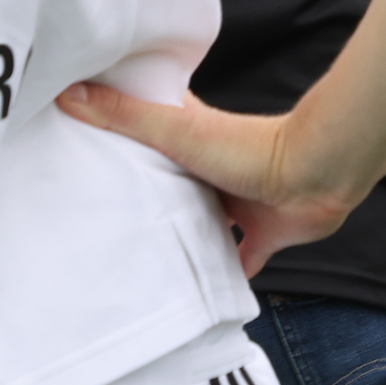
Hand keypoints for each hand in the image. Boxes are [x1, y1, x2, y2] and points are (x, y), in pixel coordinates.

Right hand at [55, 85, 355, 277]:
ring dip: (180, 233)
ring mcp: (237, 201)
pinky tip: (200, 291)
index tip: (85, 146)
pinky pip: (239, 259)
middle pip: (170, 181)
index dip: (121, 137)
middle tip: (103, 214)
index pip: (148, 130)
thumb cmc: (251, 147)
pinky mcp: (261, 233)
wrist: (315, 175)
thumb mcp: (178, 128)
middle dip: (145, 194)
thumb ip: (126, 114)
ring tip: (139, 254)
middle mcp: (212, 169)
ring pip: (201, 219)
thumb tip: (69, 93)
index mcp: (190, 138)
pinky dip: (224, 272)